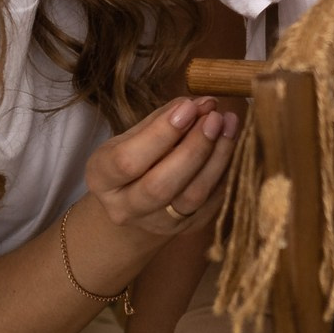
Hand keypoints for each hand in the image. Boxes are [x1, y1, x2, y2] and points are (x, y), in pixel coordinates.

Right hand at [85, 96, 240, 236]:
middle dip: (193, 148)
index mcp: (101, 179)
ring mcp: (157, 223)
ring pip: (192, 196)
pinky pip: (212, 201)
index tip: (188, 107)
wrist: (135, 201)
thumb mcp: (133, 135)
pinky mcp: (187, 228)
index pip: (127, 161)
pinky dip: (225, 170)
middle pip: (160, 186)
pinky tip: (232, 144)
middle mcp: (124, 208)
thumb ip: (164, 118)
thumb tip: (202, 104)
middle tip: (214, 117)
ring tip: (229, 125)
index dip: (161, 134)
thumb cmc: (135, 157)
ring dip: (216, 158)